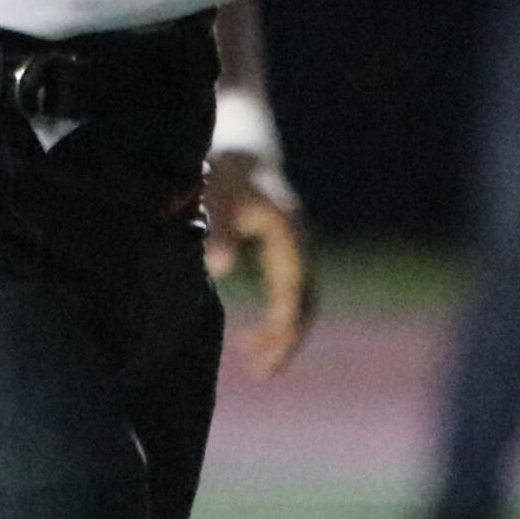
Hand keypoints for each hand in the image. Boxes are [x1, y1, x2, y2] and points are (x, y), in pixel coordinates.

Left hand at [205, 150, 315, 377]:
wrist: (239, 147)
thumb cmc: (221, 173)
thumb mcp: (214, 195)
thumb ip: (216, 228)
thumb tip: (219, 267)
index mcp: (286, 229)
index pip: (293, 288)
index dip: (283, 325)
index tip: (266, 356)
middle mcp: (300, 240)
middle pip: (305, 300)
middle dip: (287, 339)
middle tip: (261, 371)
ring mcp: (298, 247)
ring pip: (301, 300)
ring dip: (284, 334)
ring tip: (257, 365)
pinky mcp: (288, 253)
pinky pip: (292, 294)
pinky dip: (280, 320)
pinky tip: (253, 340)